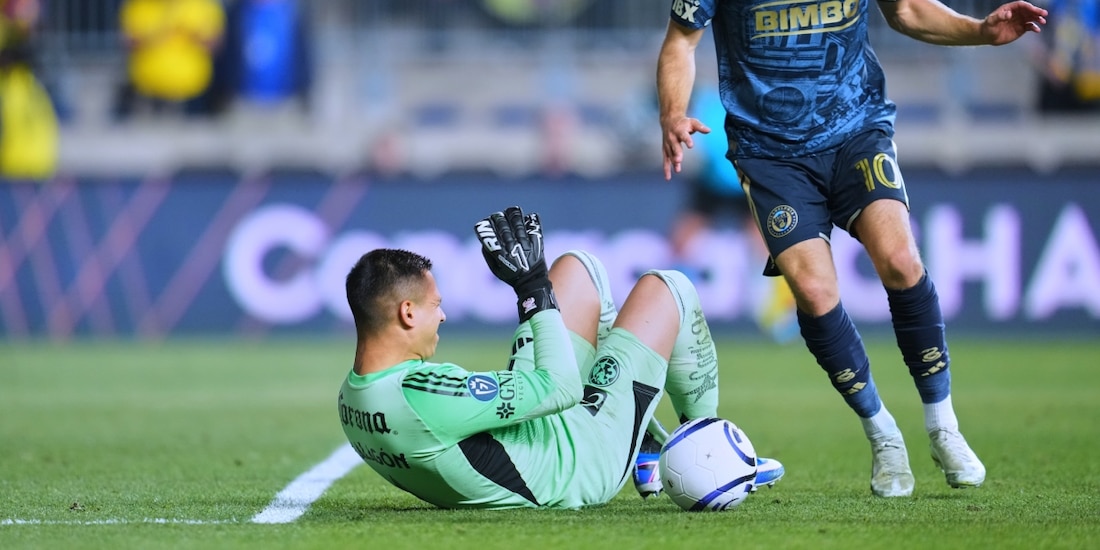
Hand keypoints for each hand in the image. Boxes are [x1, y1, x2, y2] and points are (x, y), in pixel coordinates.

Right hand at [474, 206, 556, 321]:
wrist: (532, 282)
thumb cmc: (511, 275)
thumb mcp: (495, 268)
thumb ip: (488, 253)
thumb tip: (485, 239)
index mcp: (500, 254)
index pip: (490, 235)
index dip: (487, 226)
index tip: (487, 222)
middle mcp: (512, 247)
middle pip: (503, 226)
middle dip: (499, 218)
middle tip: (498, 215)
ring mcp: (525, 244)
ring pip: (518, 223)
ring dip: (514, 214)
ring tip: (512, 210)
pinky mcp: (537, 242)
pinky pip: (534, 227)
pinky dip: (531, 220)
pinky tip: (527, 217)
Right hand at [661, 116, 710, 180]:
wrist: (669, 120)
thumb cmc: (683, 122)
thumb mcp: (692, 122)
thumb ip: (700, 127)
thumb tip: (709, 130)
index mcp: (680, 130)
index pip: (684, 135)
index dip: (687, 140)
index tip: (691, 146)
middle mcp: (672, 137)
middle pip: (674, 146)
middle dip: (676, 153)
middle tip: (679, 160)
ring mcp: (668, 144)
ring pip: (670, 154)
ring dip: (673, 161)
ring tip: (677, 170)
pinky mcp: (665, 149)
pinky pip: (665, 159)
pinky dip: (666, 168)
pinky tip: (668, 177)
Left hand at [982, 1, 1046, 43]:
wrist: (986, 36)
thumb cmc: (988, 27)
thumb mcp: (991, 21)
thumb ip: (999, 17)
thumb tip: (1009, 14)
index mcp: (1010, 9)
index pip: (1021, 5)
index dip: (1028, 7)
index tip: (1034, 10)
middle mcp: (1016, 14)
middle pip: (1029, 10)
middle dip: (1037, 11)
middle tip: (1044, 14)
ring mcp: (1019, 21)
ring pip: (1031, 18)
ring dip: (1038, 19)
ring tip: (1043, 22)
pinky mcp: (1020, 29)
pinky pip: (1029, 27)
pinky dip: (1034, 28)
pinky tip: (1037, 30)